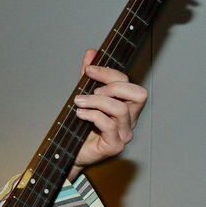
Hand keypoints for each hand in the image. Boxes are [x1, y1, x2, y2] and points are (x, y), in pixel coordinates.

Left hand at [68, 49, 147, 180]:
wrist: (68, 153)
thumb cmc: (79, 128)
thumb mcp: (83, 97)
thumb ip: (88, 76)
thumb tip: (91, 53)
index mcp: (126, 106)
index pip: (129, 83)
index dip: (109, 72)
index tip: (89, 69)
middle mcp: (129, 120)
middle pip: (138, 93)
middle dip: (113, 86)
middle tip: (91, 91)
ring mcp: (124, 134)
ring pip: (121, 109)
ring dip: (97, 101)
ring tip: (79, 102)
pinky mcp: (114, 146)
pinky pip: (109, 125)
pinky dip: (92, 115)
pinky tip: (80, 114)